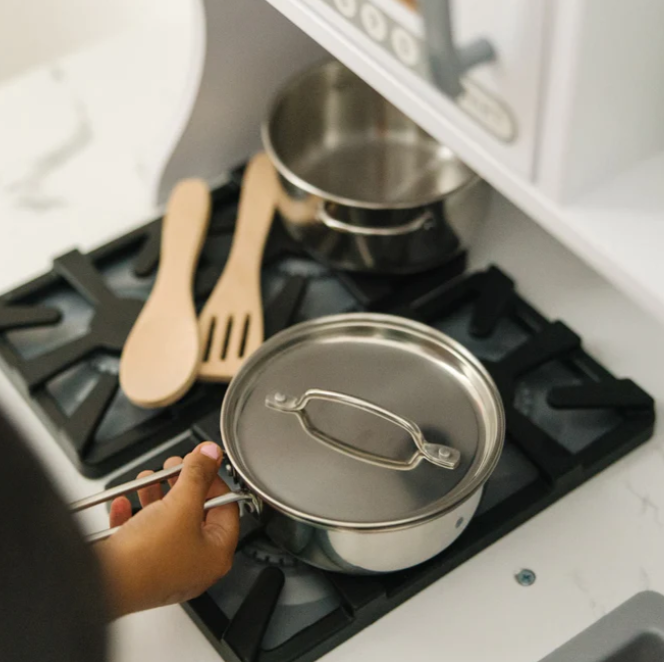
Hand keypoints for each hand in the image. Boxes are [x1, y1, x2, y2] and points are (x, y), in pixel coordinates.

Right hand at [95, 442, 238, 617]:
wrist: (99, 586)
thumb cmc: (146, 559)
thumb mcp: (181, 504)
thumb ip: (199, 475)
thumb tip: (211, 454)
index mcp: (216, 554)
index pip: (227, 508)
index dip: (214, 481)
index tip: (202, 464)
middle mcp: (194, 566)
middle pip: (196, 513)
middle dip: (182, 484)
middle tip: (174, 466)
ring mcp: (165, 569)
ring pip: (167, 521)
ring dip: (157, 495)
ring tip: (147, 479)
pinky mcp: (138, 570)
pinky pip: (140, 536)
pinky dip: (133, 516)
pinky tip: (123, 504)